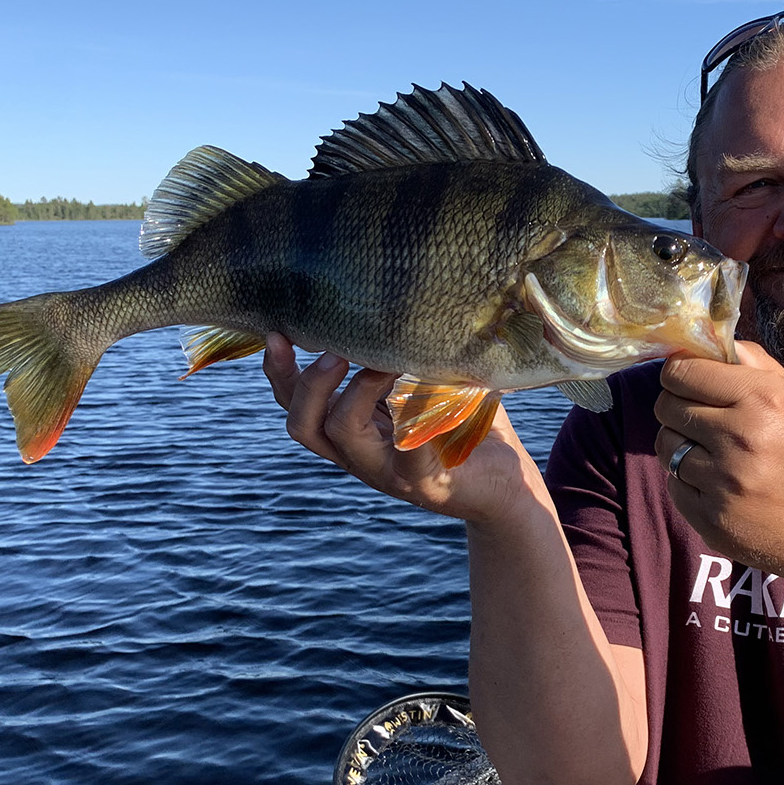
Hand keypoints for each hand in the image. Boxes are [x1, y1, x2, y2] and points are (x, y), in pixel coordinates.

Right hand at [262, 333, 535, 523]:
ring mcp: (387, 472)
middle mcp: (360, 454)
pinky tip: (428, 390)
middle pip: (303, 425)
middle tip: (331, 351)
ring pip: (339, 435)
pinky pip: (408, 451)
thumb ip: (410, 354)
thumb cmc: (468, 431)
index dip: (279, 372)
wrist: (507, 492)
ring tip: (377, 363)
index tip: (276, 331)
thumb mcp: (431, 387)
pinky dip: (414, 416)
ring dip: (353, 390)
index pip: (295, 405)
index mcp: (354, 431)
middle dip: (307, 382)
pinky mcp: (423, 482)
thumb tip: (408, 292)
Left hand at [653, 340, 783, 580]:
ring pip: (666, 445)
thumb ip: (757, 366)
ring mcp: (722, 481)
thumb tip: (716, 341)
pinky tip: (716, 482)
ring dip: (680, 444)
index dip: (678, 373)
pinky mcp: (711, 517)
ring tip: (710, 450)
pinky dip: (688, 481)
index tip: (684, 380)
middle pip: (667, 406)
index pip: (683, 373)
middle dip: (676, 406)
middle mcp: (739, 438)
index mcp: (763, 400)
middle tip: (696, 415)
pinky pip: (674, 484)